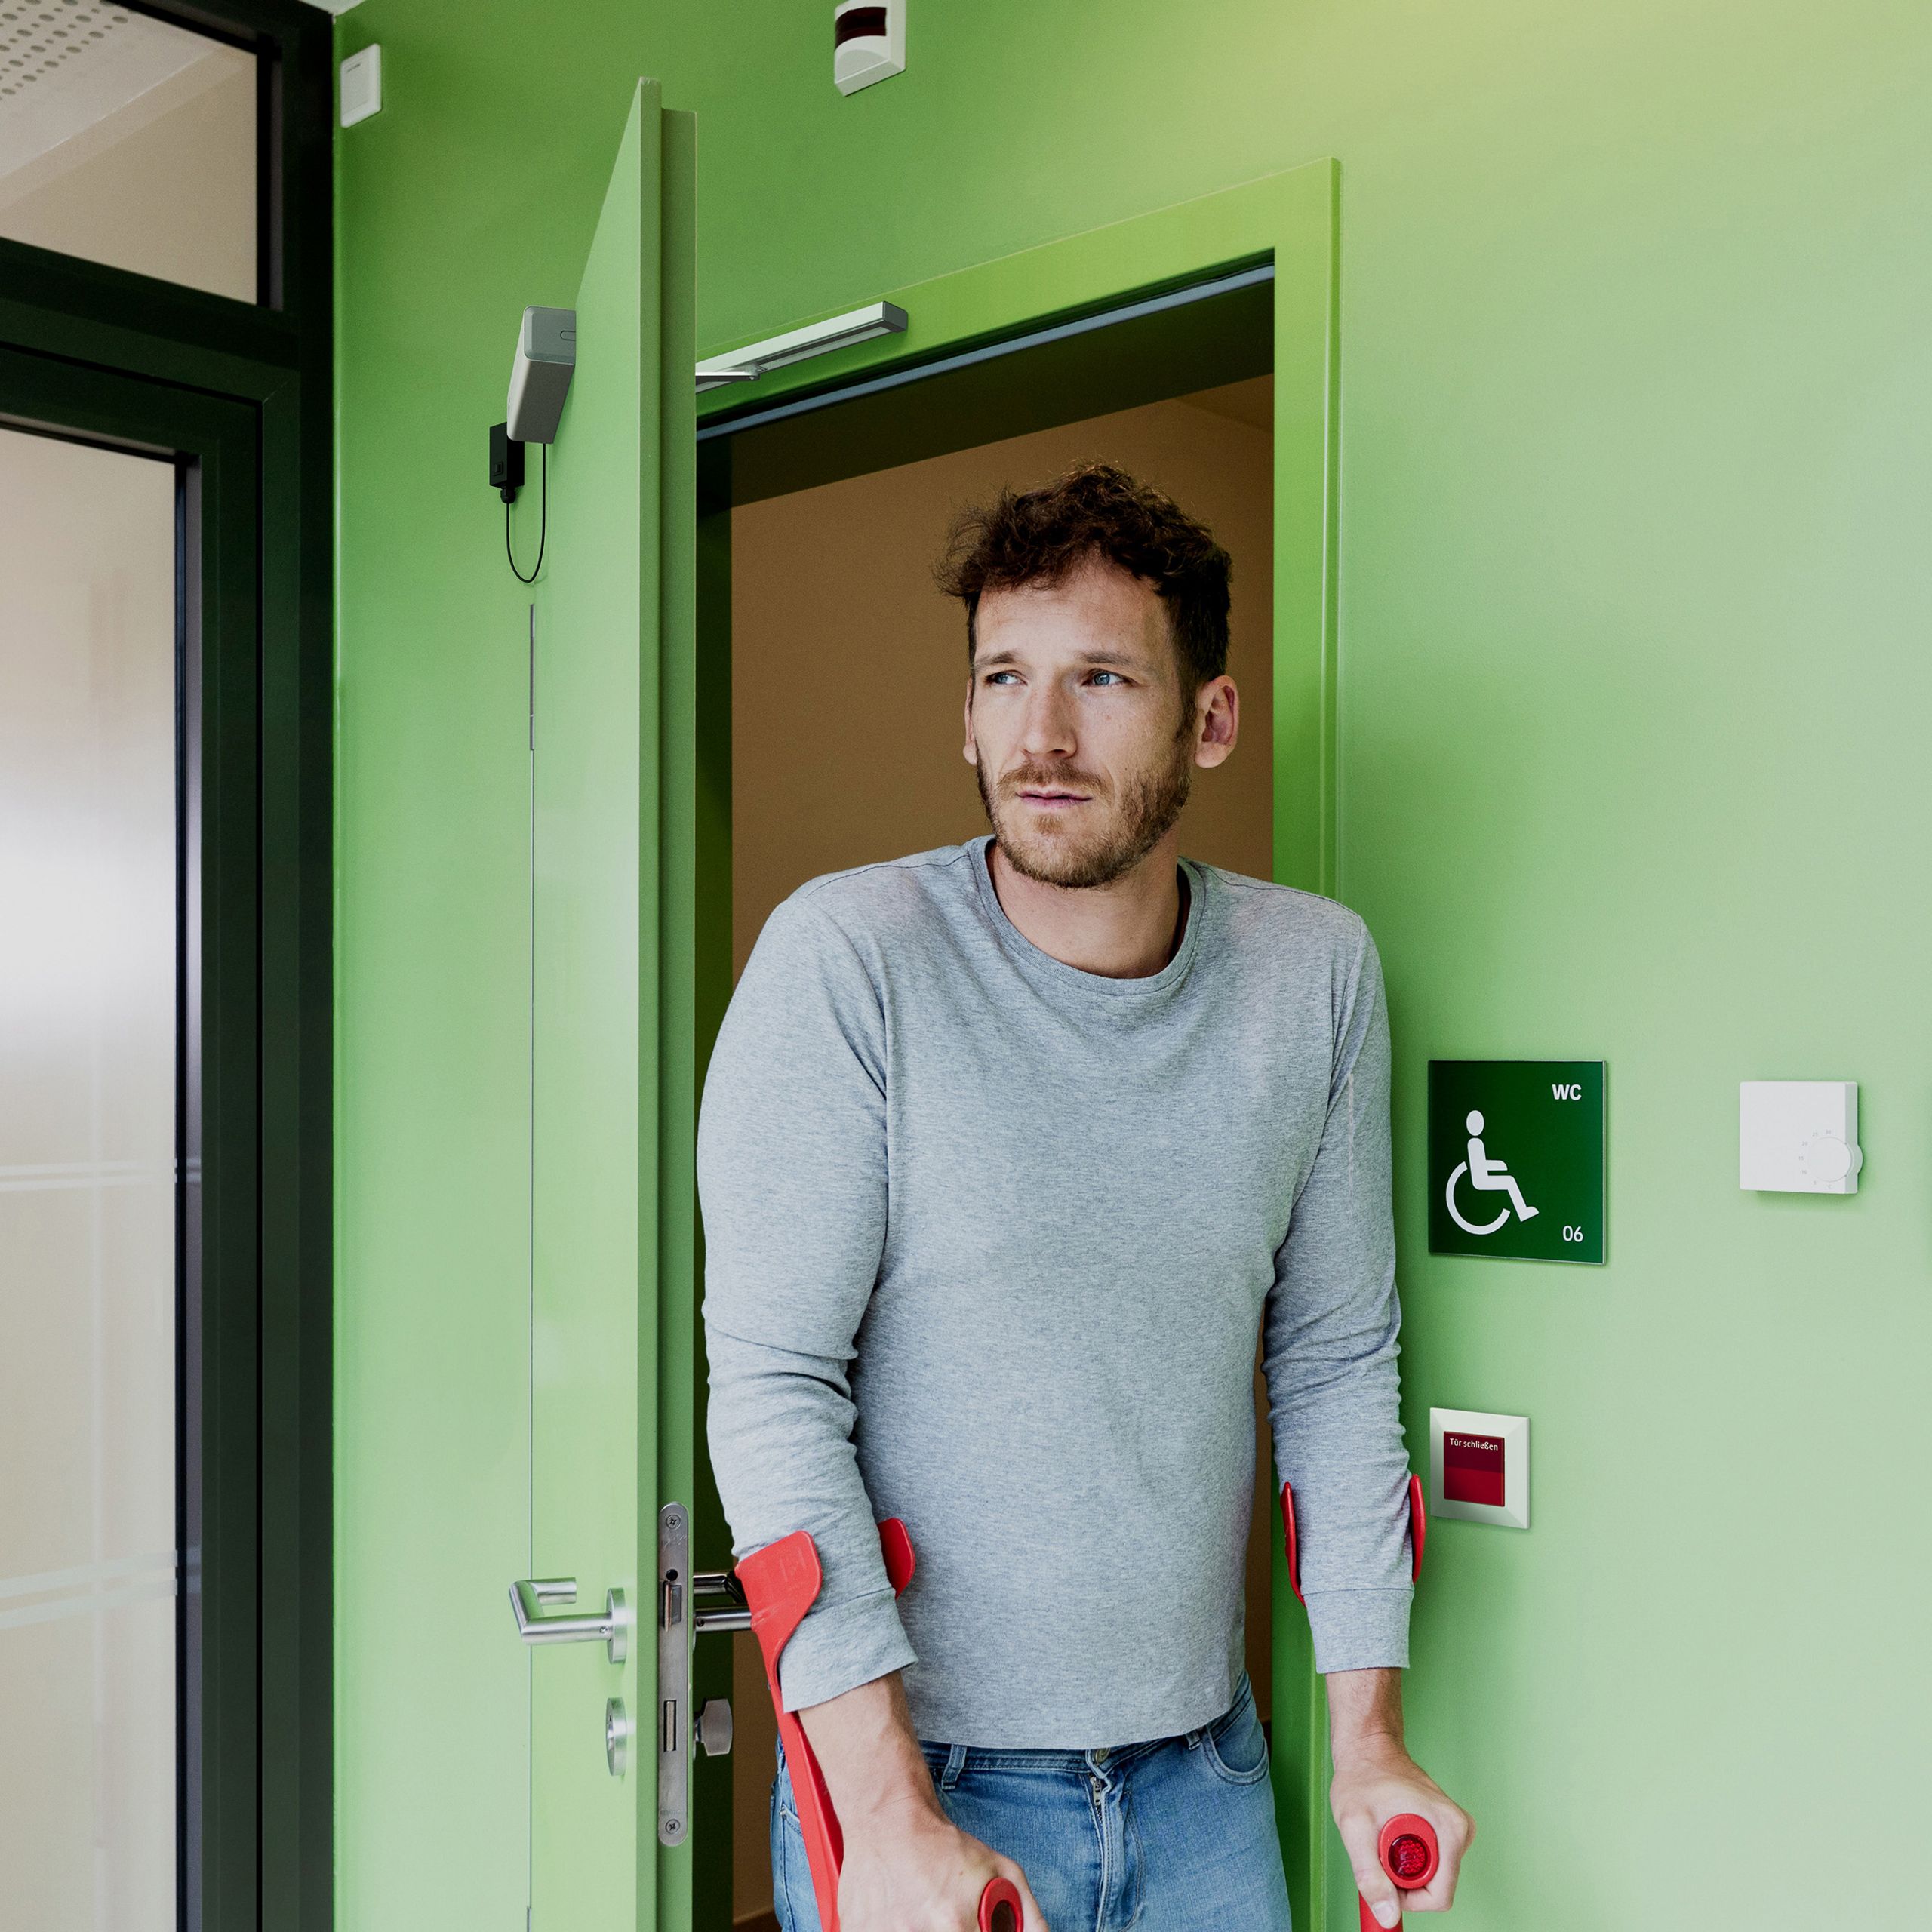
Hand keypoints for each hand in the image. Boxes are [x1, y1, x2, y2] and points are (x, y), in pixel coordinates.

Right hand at [798, 1674, 1046, 1931]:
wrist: (887, 1816)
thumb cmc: (943, 1845)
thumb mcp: (1002, 1872)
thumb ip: (1029, 1918)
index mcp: (955, 1928)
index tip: (970, 1930)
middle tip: (944, 1918)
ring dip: (915, 1931)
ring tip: (918, 1912)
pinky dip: (889, 1930)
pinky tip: (897, 1914)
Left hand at [1329, 1737, 1472, 1922]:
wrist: (1367, 1749)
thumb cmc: (1361, 1778)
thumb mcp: (1355, 1826)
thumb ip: (1370, 1874)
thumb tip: (1388, 1916)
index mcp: (1450, 1829)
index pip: (1439, 1896)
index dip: (1406, 1897)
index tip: (1381, 1873)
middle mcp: (1460, 1829)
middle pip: (1436, 1888)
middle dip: (1404, 1880)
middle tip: (1377, 1848)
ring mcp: (1455, 1830)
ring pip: (1432, 1877)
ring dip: (1404, 1868)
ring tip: (1382, 1835)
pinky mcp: (1446, 1830)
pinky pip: (1430, 1863)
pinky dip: (1407, 1857)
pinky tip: (1390, 1832)